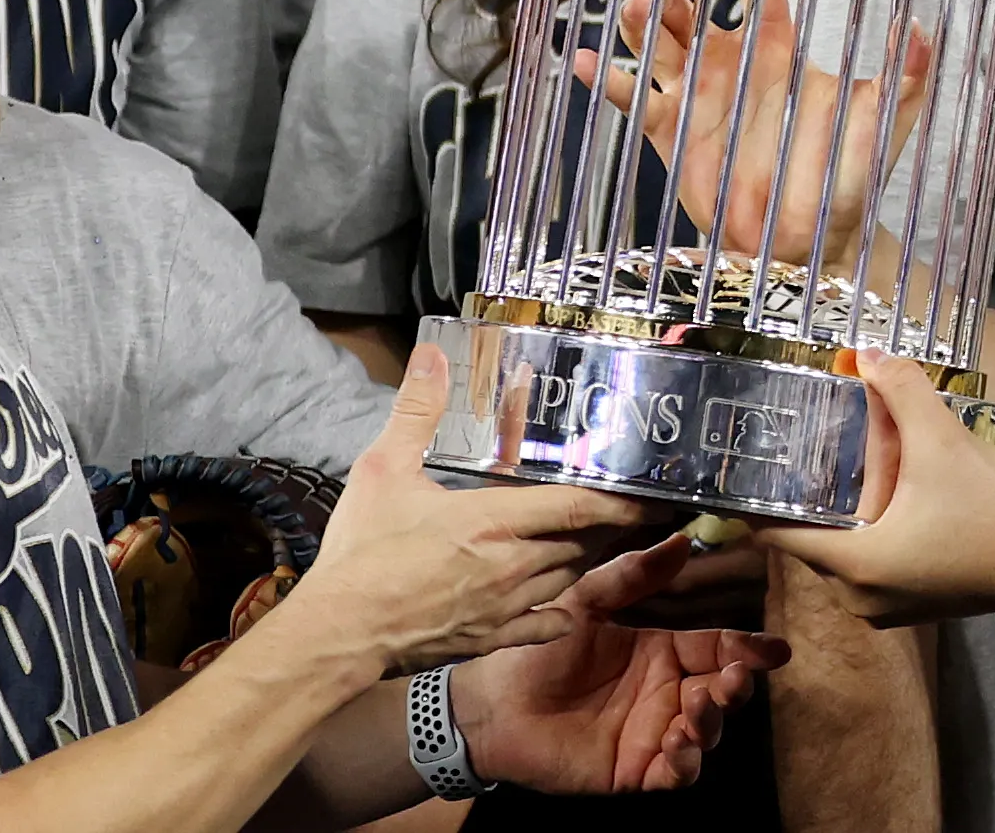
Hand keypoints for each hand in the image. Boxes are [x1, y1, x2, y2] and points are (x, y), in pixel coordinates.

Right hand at [290, 346, 657, 668]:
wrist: (341, 633)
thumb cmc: (364, 553)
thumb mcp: (383, 470)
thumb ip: (416, 412)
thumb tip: (433, 355)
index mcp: (494, 523)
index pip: (578, 508)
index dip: (622, 501)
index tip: (654, 492)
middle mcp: (513, 567)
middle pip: (584, 543)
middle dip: (615, 525)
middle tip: (640, 506)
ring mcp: (505, 608)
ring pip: (569, 579)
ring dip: (592, 557)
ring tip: (610, 538)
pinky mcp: (489, 638)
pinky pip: (542, 625)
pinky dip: (560, 611)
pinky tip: (566, 607)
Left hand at [454, 533, 787, 792]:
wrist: (491, 704)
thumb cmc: (536, 649)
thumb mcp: (584, 603)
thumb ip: (632, 576)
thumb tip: (681, 540)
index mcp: (659, 652)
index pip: (715, 648)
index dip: (747, 649)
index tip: (774, 650)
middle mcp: (663, 694)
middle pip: (719, 692)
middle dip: (736, 686)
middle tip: (735, 678)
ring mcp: (651, 734)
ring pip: (705, 733)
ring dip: (712, 722)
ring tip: (697, 706)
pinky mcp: (633, 772)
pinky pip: (674, 774)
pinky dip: (685, 762)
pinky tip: (676, 743)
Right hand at [581, 0, 932, 265]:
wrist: (811, 240)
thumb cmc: (848, 175)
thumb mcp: (885, 121)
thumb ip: (906, 75)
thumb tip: (919, 25)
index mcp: (774, 46)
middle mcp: (728, 61)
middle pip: (688, 6)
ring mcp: (695, 94)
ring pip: (656, 43)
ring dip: (638, 20)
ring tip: (631, 3)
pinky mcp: (670, 132)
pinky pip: (631, 99)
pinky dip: (604, 79)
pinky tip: (580, 61)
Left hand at [755, 350, 994, 626]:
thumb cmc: (994, 510)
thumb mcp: (941, 440)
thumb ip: (901, 391)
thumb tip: (868, 352)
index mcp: (854, 566)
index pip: (776, 536)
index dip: (749, 503)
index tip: (731, 471)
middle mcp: (860, 596)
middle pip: (814, 535)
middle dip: (816, 488)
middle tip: (802, 442)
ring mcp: (889, 606)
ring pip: (847, 546)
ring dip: (852, 504)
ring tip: (852, 454)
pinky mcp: (916, 602)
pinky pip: (874, 559)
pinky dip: (876, 523)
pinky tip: (896, 483)